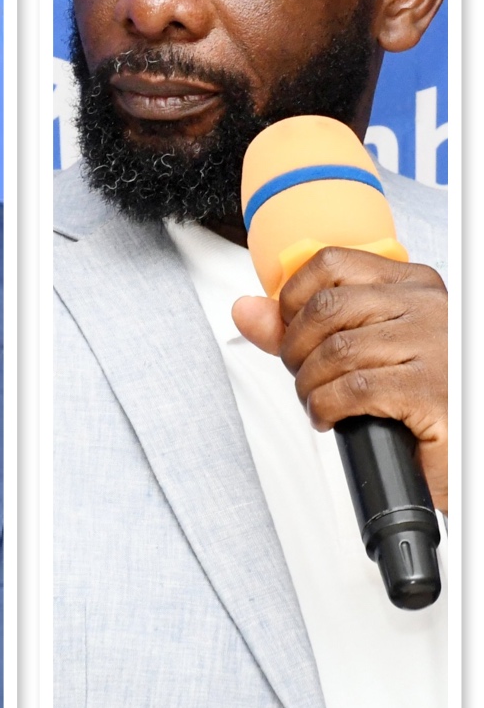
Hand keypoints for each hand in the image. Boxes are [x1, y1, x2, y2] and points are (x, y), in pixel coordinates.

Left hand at [231, 246, 448, 512]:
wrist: (460, 443)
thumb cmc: (415, 394)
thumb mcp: (361, 348)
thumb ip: (300, 328)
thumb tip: (246, 310)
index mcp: (412, 287)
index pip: (331, 264)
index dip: (293, 299)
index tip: (290, 329)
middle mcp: (427, 308)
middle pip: (326, 308)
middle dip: (295, 349)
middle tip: (304, 375)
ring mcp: (434, 346)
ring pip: (335, 351)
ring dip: (309, 385)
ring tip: (319, 400)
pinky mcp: (431, 391)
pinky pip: (352, 390)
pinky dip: (325, 408)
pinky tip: (332, 417)